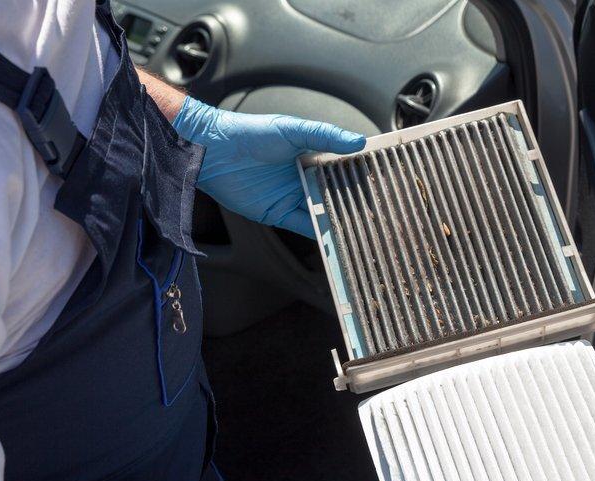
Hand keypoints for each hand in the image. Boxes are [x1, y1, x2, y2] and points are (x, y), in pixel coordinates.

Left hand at [172, 96, 365, 237]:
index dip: (361, 178)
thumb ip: (325, 135)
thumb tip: (358, 142)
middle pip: (336, 194)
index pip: (343, 169)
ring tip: (363, 229)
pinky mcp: (280, 213)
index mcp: (312, 155)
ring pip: (324, 212)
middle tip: (379, 213)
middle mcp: (305, 177)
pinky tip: (336, 237)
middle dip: (355, 204)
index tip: (382, 186)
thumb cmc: (250, 132)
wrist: (212, 150)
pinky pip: (305, 226)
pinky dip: (320, 233)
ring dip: (340, 221)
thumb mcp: (292, 129)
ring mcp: (293, 196)